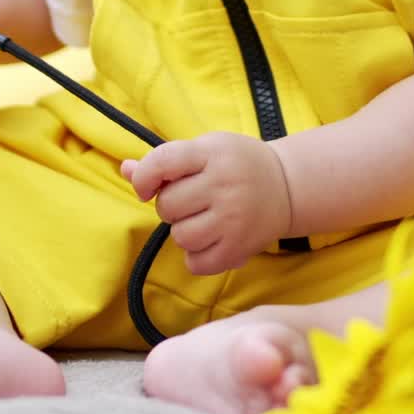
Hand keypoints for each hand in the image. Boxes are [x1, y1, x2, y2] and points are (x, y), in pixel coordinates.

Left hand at [123, 132, 292, 274]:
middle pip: (167, 205)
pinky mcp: (240, 248)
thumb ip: (165, 161)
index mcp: (212, 153)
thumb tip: (126, 169)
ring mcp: (234, 218)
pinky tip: (211, 239)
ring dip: (184, 231)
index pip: (163, 162)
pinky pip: (196, 263)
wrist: (287, 185)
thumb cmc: (237, 164)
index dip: (145, 177)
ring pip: (180, 236)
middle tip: (192, 201)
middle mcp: (224, 184)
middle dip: (171, 206)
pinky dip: (197, 256)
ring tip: (204, 219)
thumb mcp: (205, 150)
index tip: (147, 188)